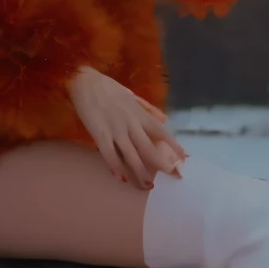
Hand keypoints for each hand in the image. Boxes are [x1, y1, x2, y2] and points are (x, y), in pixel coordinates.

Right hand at [69, 65, 186, 185]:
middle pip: (149, 149)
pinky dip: (117, 168)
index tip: (183, 159)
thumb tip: (165, 120)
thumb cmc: (109, 88)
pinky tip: (122, 179)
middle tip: (171, 177)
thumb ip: (149, 109)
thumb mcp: (133, 96)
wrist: (84, 82)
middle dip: (162, 165)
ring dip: (140, 173)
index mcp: (140, 114)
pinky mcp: (99, 136)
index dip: (174, 147)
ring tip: (148, 186)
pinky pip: (110, 156)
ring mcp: (115, 131)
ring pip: (131, 157)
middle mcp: (131, 124)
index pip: (161, 132)